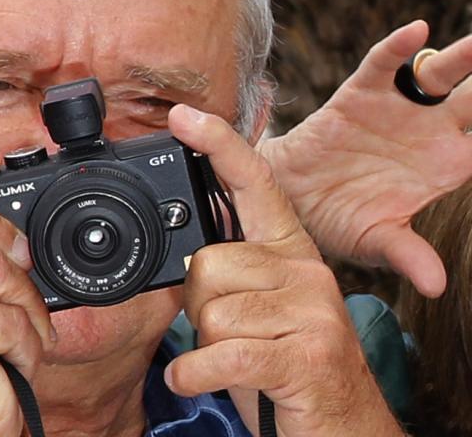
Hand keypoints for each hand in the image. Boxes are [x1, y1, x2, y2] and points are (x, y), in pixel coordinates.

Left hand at [167, 105, 403, 435]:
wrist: (340, 425)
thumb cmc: (285, 363)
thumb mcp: (258, 309)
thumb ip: (230, 274)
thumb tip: (190, 256)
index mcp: (290, 250)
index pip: (255, 184)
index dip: (218, 145)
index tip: (181, 116)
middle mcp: (305, 270)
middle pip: (207, 264)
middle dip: (198, 307)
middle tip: (227, 334)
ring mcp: (311, 312)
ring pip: (210, 313)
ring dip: (205, 346)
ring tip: (238, 358)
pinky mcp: (305, 356)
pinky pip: (221, 353)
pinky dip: (196, 374)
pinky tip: (201, 379)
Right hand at [261, 21, 471, 296]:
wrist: (289, 198)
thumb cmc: (339, 221)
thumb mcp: (375, 241)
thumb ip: (408, 255)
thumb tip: (436, 286)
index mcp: (447, 167)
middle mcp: (432, 131)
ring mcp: (400, 108)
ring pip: (442, 73)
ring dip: (465, 56)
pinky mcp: (363, 93)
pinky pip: (386, 64)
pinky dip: (399, 47)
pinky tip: (416, 32)